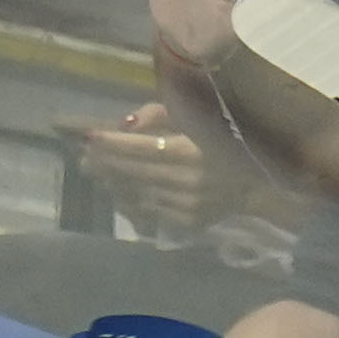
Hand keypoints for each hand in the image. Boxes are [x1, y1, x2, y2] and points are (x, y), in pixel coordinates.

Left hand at [77, 103, 226, 234]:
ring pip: (138, 195)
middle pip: (135, 173)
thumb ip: (158, 115)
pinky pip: (148, 211)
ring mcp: (187, 206)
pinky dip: (129, 200)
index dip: (113, 144)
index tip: (88, 137)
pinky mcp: (186, 222)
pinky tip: (116, 191)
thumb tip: (123, 126)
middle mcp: (188, 181)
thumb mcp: (196, 117)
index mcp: (193, 151)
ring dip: (113, 183)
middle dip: (105, 164)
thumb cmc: (224, 140)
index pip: (143, 149)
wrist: (255, 183)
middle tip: (83, 157)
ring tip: (94, 172)